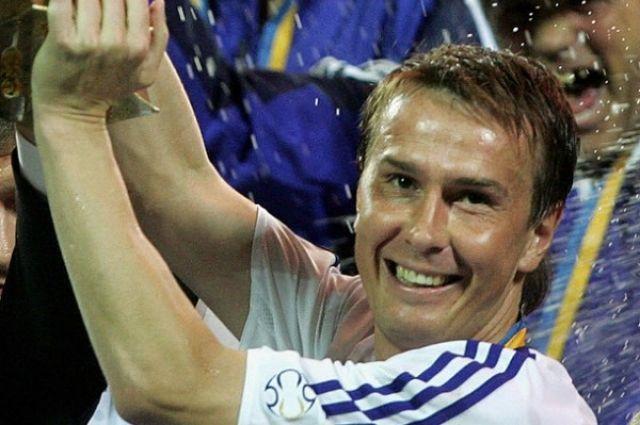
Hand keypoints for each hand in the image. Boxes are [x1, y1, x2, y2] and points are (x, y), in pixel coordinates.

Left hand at [31, 0, 167, 118]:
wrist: (73, 112)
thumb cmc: (110, 89)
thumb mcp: (147, 71)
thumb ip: (159, 36)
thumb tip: (159, 2)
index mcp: (138, 46)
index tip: (117, 3)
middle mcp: (116, 43)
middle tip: (98, 7)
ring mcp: (88, 42)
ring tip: (82, 7)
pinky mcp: (61, 41)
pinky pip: (61, 3)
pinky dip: (63, 0)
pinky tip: (67, 5)